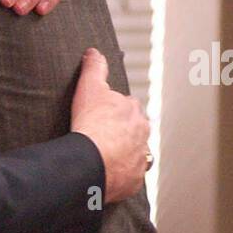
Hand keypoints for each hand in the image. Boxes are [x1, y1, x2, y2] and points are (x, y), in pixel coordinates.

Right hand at [70, 49, 149, 203]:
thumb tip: (94, 52)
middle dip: (122, 135)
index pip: (127, 108)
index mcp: (134, 112)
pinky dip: (120, 177)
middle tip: (101, 139)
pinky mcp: (133, 181)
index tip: (101, 117)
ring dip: (124, 156)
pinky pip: (128, 178)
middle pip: (134, 133)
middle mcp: (143, 135)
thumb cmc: (91, 123)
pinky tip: (106, 176)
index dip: (113, 112)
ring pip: (135, 156)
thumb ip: (94, 68)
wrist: (92, 160)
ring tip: (105, 160)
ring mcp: (139, 159)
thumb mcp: (89, 87)